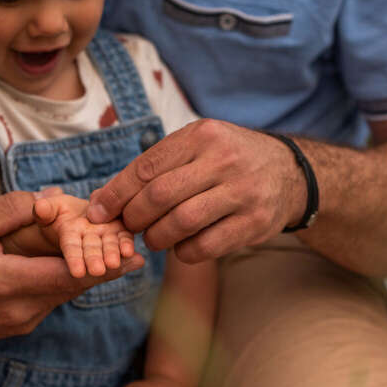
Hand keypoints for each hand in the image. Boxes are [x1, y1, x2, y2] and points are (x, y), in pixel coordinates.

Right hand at [0, 190, 144, 342]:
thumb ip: (8, 210)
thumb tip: (46, 200)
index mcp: (8, 283)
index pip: (68, 275)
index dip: (103, 264)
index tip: (131, 253)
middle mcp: (19, 310)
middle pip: (74, 287)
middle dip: (104, 268)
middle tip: (135, 252)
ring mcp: (19, 323)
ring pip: (63, 295)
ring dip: (85, 275)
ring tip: (113, 253)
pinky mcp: (16, 326)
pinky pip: (49, 300)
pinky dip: (65, 282)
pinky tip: (76, 264)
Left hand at [86, 119, 306, 263]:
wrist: (289, 172)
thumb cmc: (225, 160)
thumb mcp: (195, 146)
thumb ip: (153, 168)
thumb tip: (100, 200)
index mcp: (202, 135)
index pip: (146, 168)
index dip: (116, 194)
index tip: (97, 212)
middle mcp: (224, 160)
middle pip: (160, 196)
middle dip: (134, 217)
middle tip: (128, 227)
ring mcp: (243, 192)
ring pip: (181, 222)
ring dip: (156, 237)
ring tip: (153, 238)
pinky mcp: (255, 222)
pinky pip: (206, 245)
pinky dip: (184, 251)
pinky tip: (181, 246)